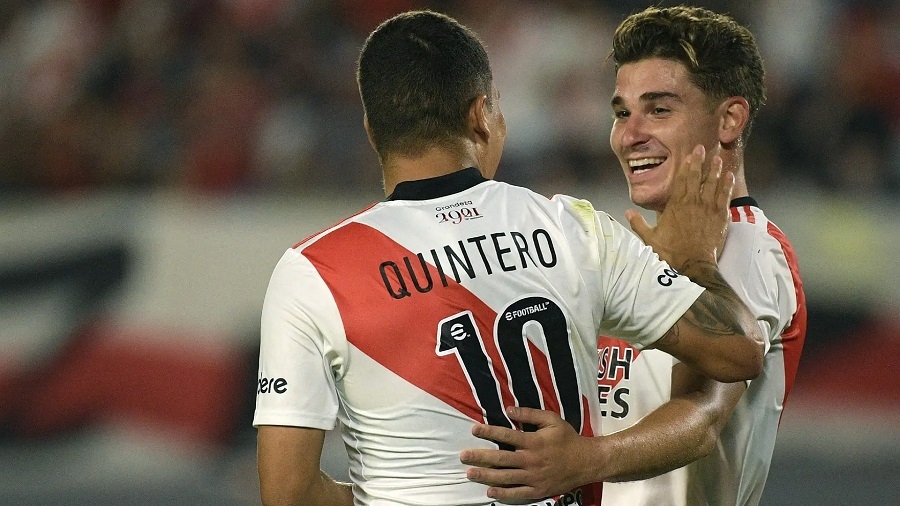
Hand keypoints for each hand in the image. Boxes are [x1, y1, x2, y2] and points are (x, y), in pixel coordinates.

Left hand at [459, 406, 594, 502]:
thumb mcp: (552, 420)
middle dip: (480, 456)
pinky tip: (489, 491)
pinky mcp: (538, 490)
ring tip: (470, 473)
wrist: (586, 462)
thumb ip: (530, 414)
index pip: (506, 435)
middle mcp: (531, 460)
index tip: (473, 430)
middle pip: (501, 459)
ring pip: (505, 477)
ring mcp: (534, 477)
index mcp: (533, 442)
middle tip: (462, 456)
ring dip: (486, 475)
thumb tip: (509, 410)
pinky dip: (503, 493)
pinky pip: (518, 493)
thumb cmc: (568, 438)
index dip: (488, 432)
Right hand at [626, 144, 733, 269]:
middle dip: (699, 162)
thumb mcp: (650, 238)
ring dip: (715, 170)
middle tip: (702, 148)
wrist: (693, 265)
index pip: (681, 180)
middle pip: (697, 177)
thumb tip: (627, 212)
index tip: (690, 154)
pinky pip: (724, 197)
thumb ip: (639, 223)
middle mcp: (692, 203)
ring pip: (712, 184)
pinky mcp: (719, 217)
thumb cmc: (671, 252)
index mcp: (675, 206)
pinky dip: (726, 186)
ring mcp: (707, 209)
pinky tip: (728, 176)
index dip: (686, 166)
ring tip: (718, 158)